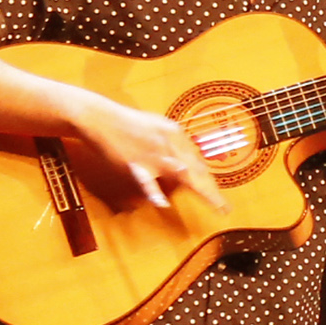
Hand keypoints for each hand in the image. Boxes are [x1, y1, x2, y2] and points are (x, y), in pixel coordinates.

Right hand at [72, 94, 224, 214]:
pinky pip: (146, 180)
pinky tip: (163, 203)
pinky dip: (154, 192)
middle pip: (196, 170)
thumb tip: (184, 165)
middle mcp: (170, 143)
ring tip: (213, 204)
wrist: (101, 117)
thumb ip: (173, 145)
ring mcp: (153, 154)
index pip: (198, 161)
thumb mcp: (158, 127)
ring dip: (198, 189)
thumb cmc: (129, 124)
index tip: (219, 195)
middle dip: (211, 190)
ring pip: (180, 174)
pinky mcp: (135, 163)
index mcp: (176, 134)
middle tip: (224, 208)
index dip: (209, 180)